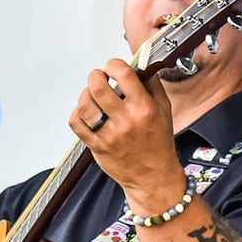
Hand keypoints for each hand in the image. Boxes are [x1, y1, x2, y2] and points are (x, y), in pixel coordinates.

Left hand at [69, 59, 182, 209]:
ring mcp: (110, 135)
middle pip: (99, 87)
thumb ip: (153, 86)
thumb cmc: (158, 145)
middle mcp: (126, 120)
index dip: (114, 65)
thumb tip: (141, 68)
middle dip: (95, 76)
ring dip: (85, 95)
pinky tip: (86, 113)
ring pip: (85, 105)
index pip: (124, 74)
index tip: (113, 68)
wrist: (153, 176)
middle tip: (99, 78)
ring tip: (92, 96)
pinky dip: (77, 114)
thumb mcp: (165, 111)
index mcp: (144, 108)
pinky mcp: (97, 146)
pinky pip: (77, 124)